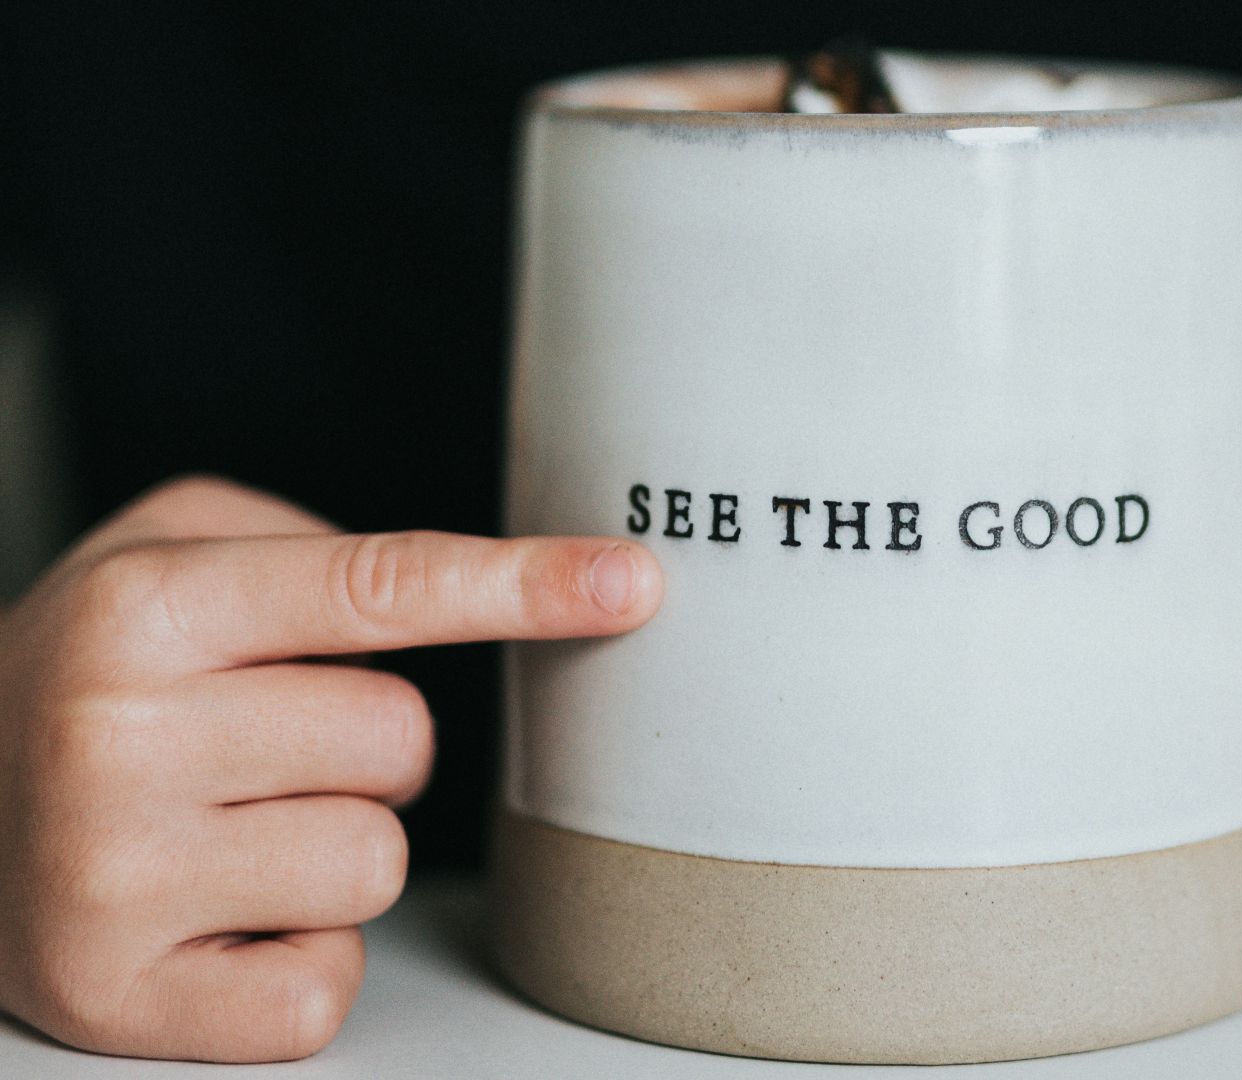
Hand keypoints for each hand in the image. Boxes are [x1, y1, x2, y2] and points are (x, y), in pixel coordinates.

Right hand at [0, 476, 661, 1060]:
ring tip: (224, 831)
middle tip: (259, 749)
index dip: (524, 584)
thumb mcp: (160, 556)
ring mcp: (113, 879)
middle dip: (364, 747)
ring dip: (333, 851)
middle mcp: (117, 736)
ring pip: (378, 864)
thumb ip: (317, 547)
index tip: (633, 584)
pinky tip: (213, 920)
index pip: (382, 587)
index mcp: (145, 607)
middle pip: (401, 741)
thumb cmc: (84, 678)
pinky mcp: (120, 999)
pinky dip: (298, 959)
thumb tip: (496, 586)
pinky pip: (325, 987)